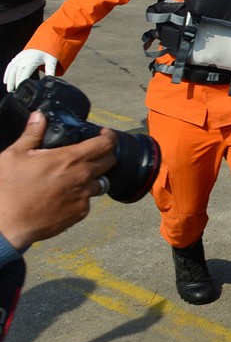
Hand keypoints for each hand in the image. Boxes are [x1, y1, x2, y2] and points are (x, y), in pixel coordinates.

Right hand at [0, 112, 115, 249]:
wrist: (6, 225)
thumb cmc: (8, 189)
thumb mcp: (14, 156)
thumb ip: (31, 134)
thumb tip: (39, 116)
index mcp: (70, 159)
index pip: (106, 143)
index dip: (109, 136)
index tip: (104, 134)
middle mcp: (83, 177)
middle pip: (109, 161)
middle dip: (103, 154)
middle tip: (88, 154)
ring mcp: (83, 197)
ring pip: (100, 182)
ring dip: (92, 177)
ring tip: (73, 177)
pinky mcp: (80, 213)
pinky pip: (88, 200)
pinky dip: (80, 196)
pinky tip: (64, 196)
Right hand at [4, 50, 58, 91]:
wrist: (45, 41)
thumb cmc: (49, 53)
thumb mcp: (52, 62)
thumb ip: (50, 71)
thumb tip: (51, 81)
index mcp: (32, 61)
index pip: (24, 73)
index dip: (21, 81)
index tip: (20, 89)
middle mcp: (23, 59)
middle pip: (16, 73)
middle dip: (14, 83)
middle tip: (14, 93)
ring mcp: (19, 58)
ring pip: (11, 70)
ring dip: (9, 80)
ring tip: (10, 89)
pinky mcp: (17, 57)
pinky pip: (10, 66)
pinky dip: (7, 73)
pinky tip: (6, 80)